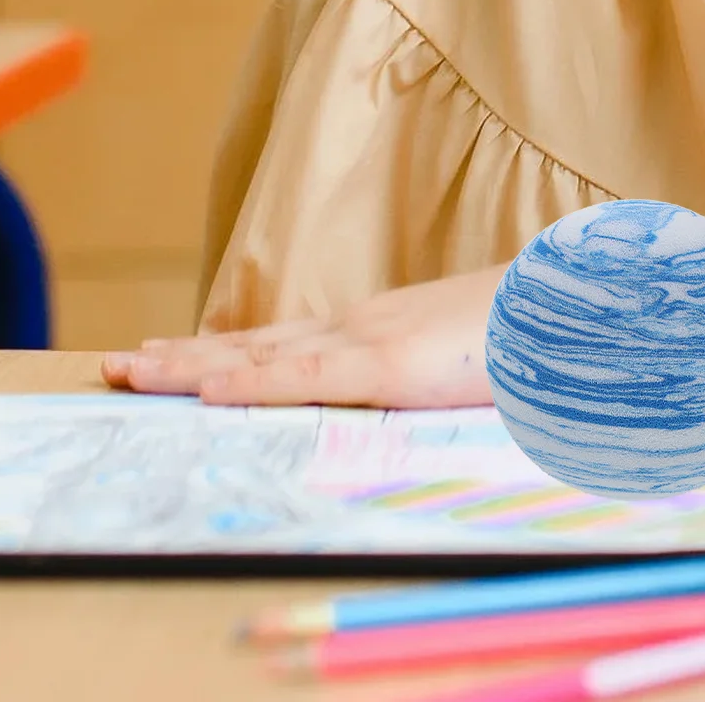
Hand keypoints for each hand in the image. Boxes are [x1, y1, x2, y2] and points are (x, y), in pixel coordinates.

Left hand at [100, 265, 507, 407]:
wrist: (585, 303)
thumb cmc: (543, 339)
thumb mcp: (477, 365)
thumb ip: (439, 378)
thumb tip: (419, 401)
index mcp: (385, 330)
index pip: (289, 341)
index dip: (228, 350)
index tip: (176, 355)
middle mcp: (366, 325)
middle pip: (258, 343)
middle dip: (185, 356)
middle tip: (120, 363)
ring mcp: (374, 341)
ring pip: (263, 355)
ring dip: (191, 364)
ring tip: (130, 370)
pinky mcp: (390, 366)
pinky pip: (304, 378)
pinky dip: (249, 383)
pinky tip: (203, 389)